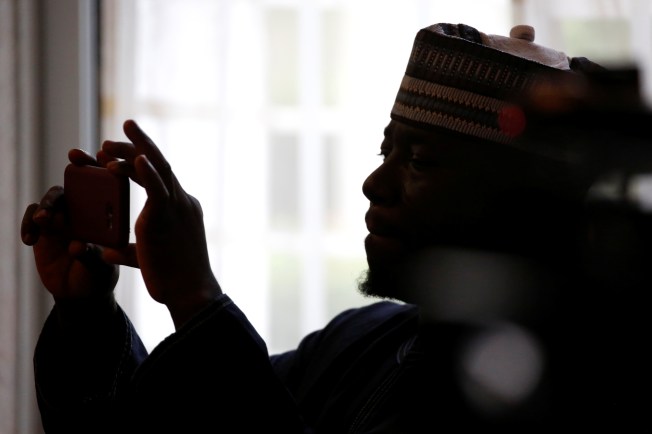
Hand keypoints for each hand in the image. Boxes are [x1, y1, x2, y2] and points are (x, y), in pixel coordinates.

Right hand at [20, 149, 119, 300]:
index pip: (111, 184)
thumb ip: (92, 258)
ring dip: (50, 204)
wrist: (79, 294)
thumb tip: (76, 245)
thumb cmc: (98, 279)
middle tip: (74, 158)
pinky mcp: (45, 227)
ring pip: (55, 196)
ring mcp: (65, 215)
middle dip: (79, 166)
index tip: (102, 155)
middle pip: (82, 180)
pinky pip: (33, 216)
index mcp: (109, 214)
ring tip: (46, 220)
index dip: (107, 166)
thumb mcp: (101, 272)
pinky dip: (30, 224)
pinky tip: (30, 240)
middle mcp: (88, 209)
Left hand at [101, 120, 221, 327]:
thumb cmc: (174, 279)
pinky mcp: (168, 218)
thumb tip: (107, 250)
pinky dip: (147, 172)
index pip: (159, 177)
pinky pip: (158, 189)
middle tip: (117, 132)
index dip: (137, 162)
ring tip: (108, 143)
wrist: (190, 292)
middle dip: (138, 144)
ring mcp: (177, 207)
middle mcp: (182, 202)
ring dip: (134, 150)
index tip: (114, 156)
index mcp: (180, 208)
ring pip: (158, 169)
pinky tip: (136, 158)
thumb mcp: (147, 257)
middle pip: (159, 164)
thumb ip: (127, 250)